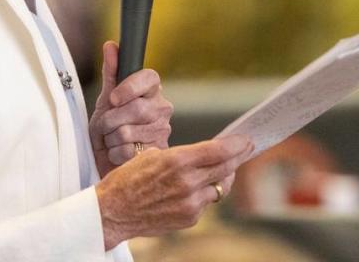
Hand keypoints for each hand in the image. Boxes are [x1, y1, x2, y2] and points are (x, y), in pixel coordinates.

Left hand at [90, 41, 172, 176]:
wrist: (108, 161)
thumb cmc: (108, 129)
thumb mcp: (105, 100)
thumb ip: (111, 72)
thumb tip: (111, 45)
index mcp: (152, 91)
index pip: (149, 77)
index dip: (129, 87)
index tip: (113, 99)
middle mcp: (162, 108)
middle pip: (135, 108)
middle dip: (110, 120)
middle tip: (106, 126)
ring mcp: (162, 131)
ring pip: (128, 131)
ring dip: (111, 139)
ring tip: (113, 140)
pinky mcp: (157, 153)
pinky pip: (128, 150)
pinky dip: (116, 154)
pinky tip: (119, 153)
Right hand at [96, 134, 253, 247]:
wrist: (112, 211)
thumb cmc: (128, 179)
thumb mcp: (153, 155)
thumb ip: (184, 155)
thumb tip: (208, 151)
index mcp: (178, 160)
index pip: (219, 150)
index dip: (237, 144)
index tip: (246, 140)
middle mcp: (187, 182)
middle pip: (226, 167)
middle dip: (238, 157)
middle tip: (246, 149)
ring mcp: (190, 203)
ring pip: (219, 187)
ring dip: (221, 177)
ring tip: (221, 169)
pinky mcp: (189, 218)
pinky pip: (206, 203)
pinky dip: (204, 195)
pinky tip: (195, 189)